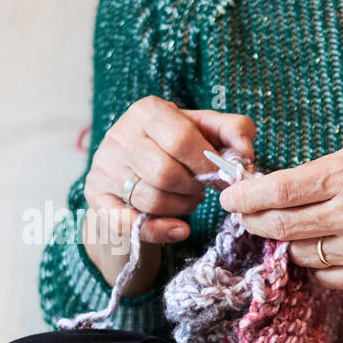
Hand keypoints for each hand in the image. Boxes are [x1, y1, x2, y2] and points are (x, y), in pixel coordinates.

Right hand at [83, 96, 256, 292]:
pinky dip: (161, 231)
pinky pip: (130, 224)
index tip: (222, 177)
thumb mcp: (208, 132)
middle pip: (165, 173)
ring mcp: (104, 167)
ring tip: (187, 200)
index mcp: (147, 111)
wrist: (137, 174)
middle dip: (193, 189)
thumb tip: (246, 155)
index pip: (182, 139)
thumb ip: (235, 132)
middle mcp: (120, 135)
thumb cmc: (180, 151)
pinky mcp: (96, 197)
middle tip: (201, 190)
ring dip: (181, 208)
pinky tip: (179, 229)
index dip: (208, 165)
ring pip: (150, 199)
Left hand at [219, 142, 342, 291]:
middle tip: (248, 219)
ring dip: (288, 245)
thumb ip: (320, 174)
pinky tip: (324, 250)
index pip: (279, 190)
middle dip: (256, 223)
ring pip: (300, 254)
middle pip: (281, 227)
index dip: (246, 197)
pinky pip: (326, 276)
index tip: (231, 199)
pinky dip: (317, 265)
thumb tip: (275, 188)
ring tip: (294, 233)